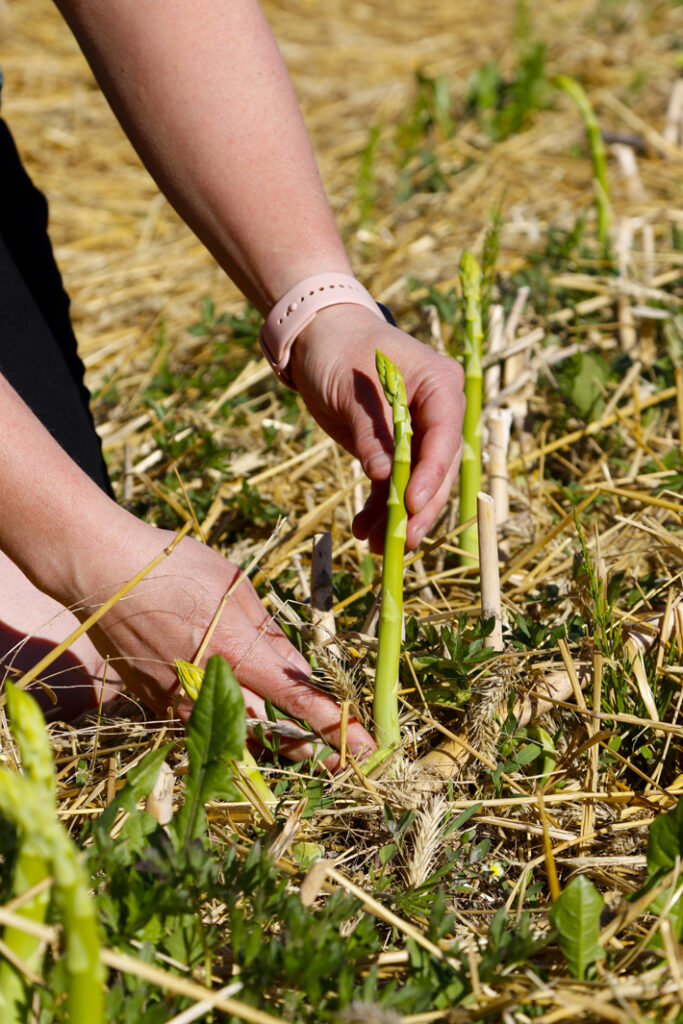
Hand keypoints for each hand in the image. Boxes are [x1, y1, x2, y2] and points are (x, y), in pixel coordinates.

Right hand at [77, 517, 374, 767]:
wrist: (103, 572)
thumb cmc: (174, 568)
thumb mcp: (236, 588)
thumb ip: (270, 634)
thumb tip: (300, 668)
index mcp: (237, 653)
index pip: (297, 703)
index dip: (336, 728)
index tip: (367, 747)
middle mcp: (208, 687)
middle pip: (271, 736)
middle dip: (311, 749)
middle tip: (341, 756)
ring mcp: (178, 701)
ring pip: (236, 740)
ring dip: (274, 745)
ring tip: (304, 744)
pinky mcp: (156, 703)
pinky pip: (202, 725)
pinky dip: (230, 728)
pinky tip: (246, 719)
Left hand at [290, 304, 464, 551]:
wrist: (317, 340)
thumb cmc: (338, 350)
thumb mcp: (352, 389)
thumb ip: (371, 432)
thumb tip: (385, 475)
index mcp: (439, 384)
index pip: (445, 434)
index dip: (432, 473)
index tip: (413, 504)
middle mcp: (437, 411)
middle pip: (438, 467)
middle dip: (419, 507)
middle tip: (403, 540)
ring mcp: (418, 433)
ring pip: (416, 483)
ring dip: (398, 517)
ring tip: (375, 545)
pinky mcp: (396, 450)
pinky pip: (393, 485)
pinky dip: (380, 509)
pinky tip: (363, 529)